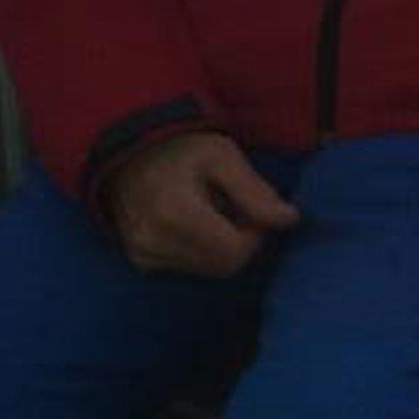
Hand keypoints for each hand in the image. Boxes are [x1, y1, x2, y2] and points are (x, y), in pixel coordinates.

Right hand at [103, 132, 299, 276]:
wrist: (128, 151)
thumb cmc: (180, 149)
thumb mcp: (222, 156)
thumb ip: (255, 191)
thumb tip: (290, 220)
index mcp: (175, 213)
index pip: (235, 253)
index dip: (253, 235)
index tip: (248, 209)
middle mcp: (155, 240)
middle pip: (224, 266)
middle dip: (237, 241)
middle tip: (230, 207)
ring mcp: (144, 254)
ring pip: (208, 269)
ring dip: (218, 245)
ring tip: (206, 210)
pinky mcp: (140, 260)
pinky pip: (188, 267)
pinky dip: (198, 249)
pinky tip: (188, 221)